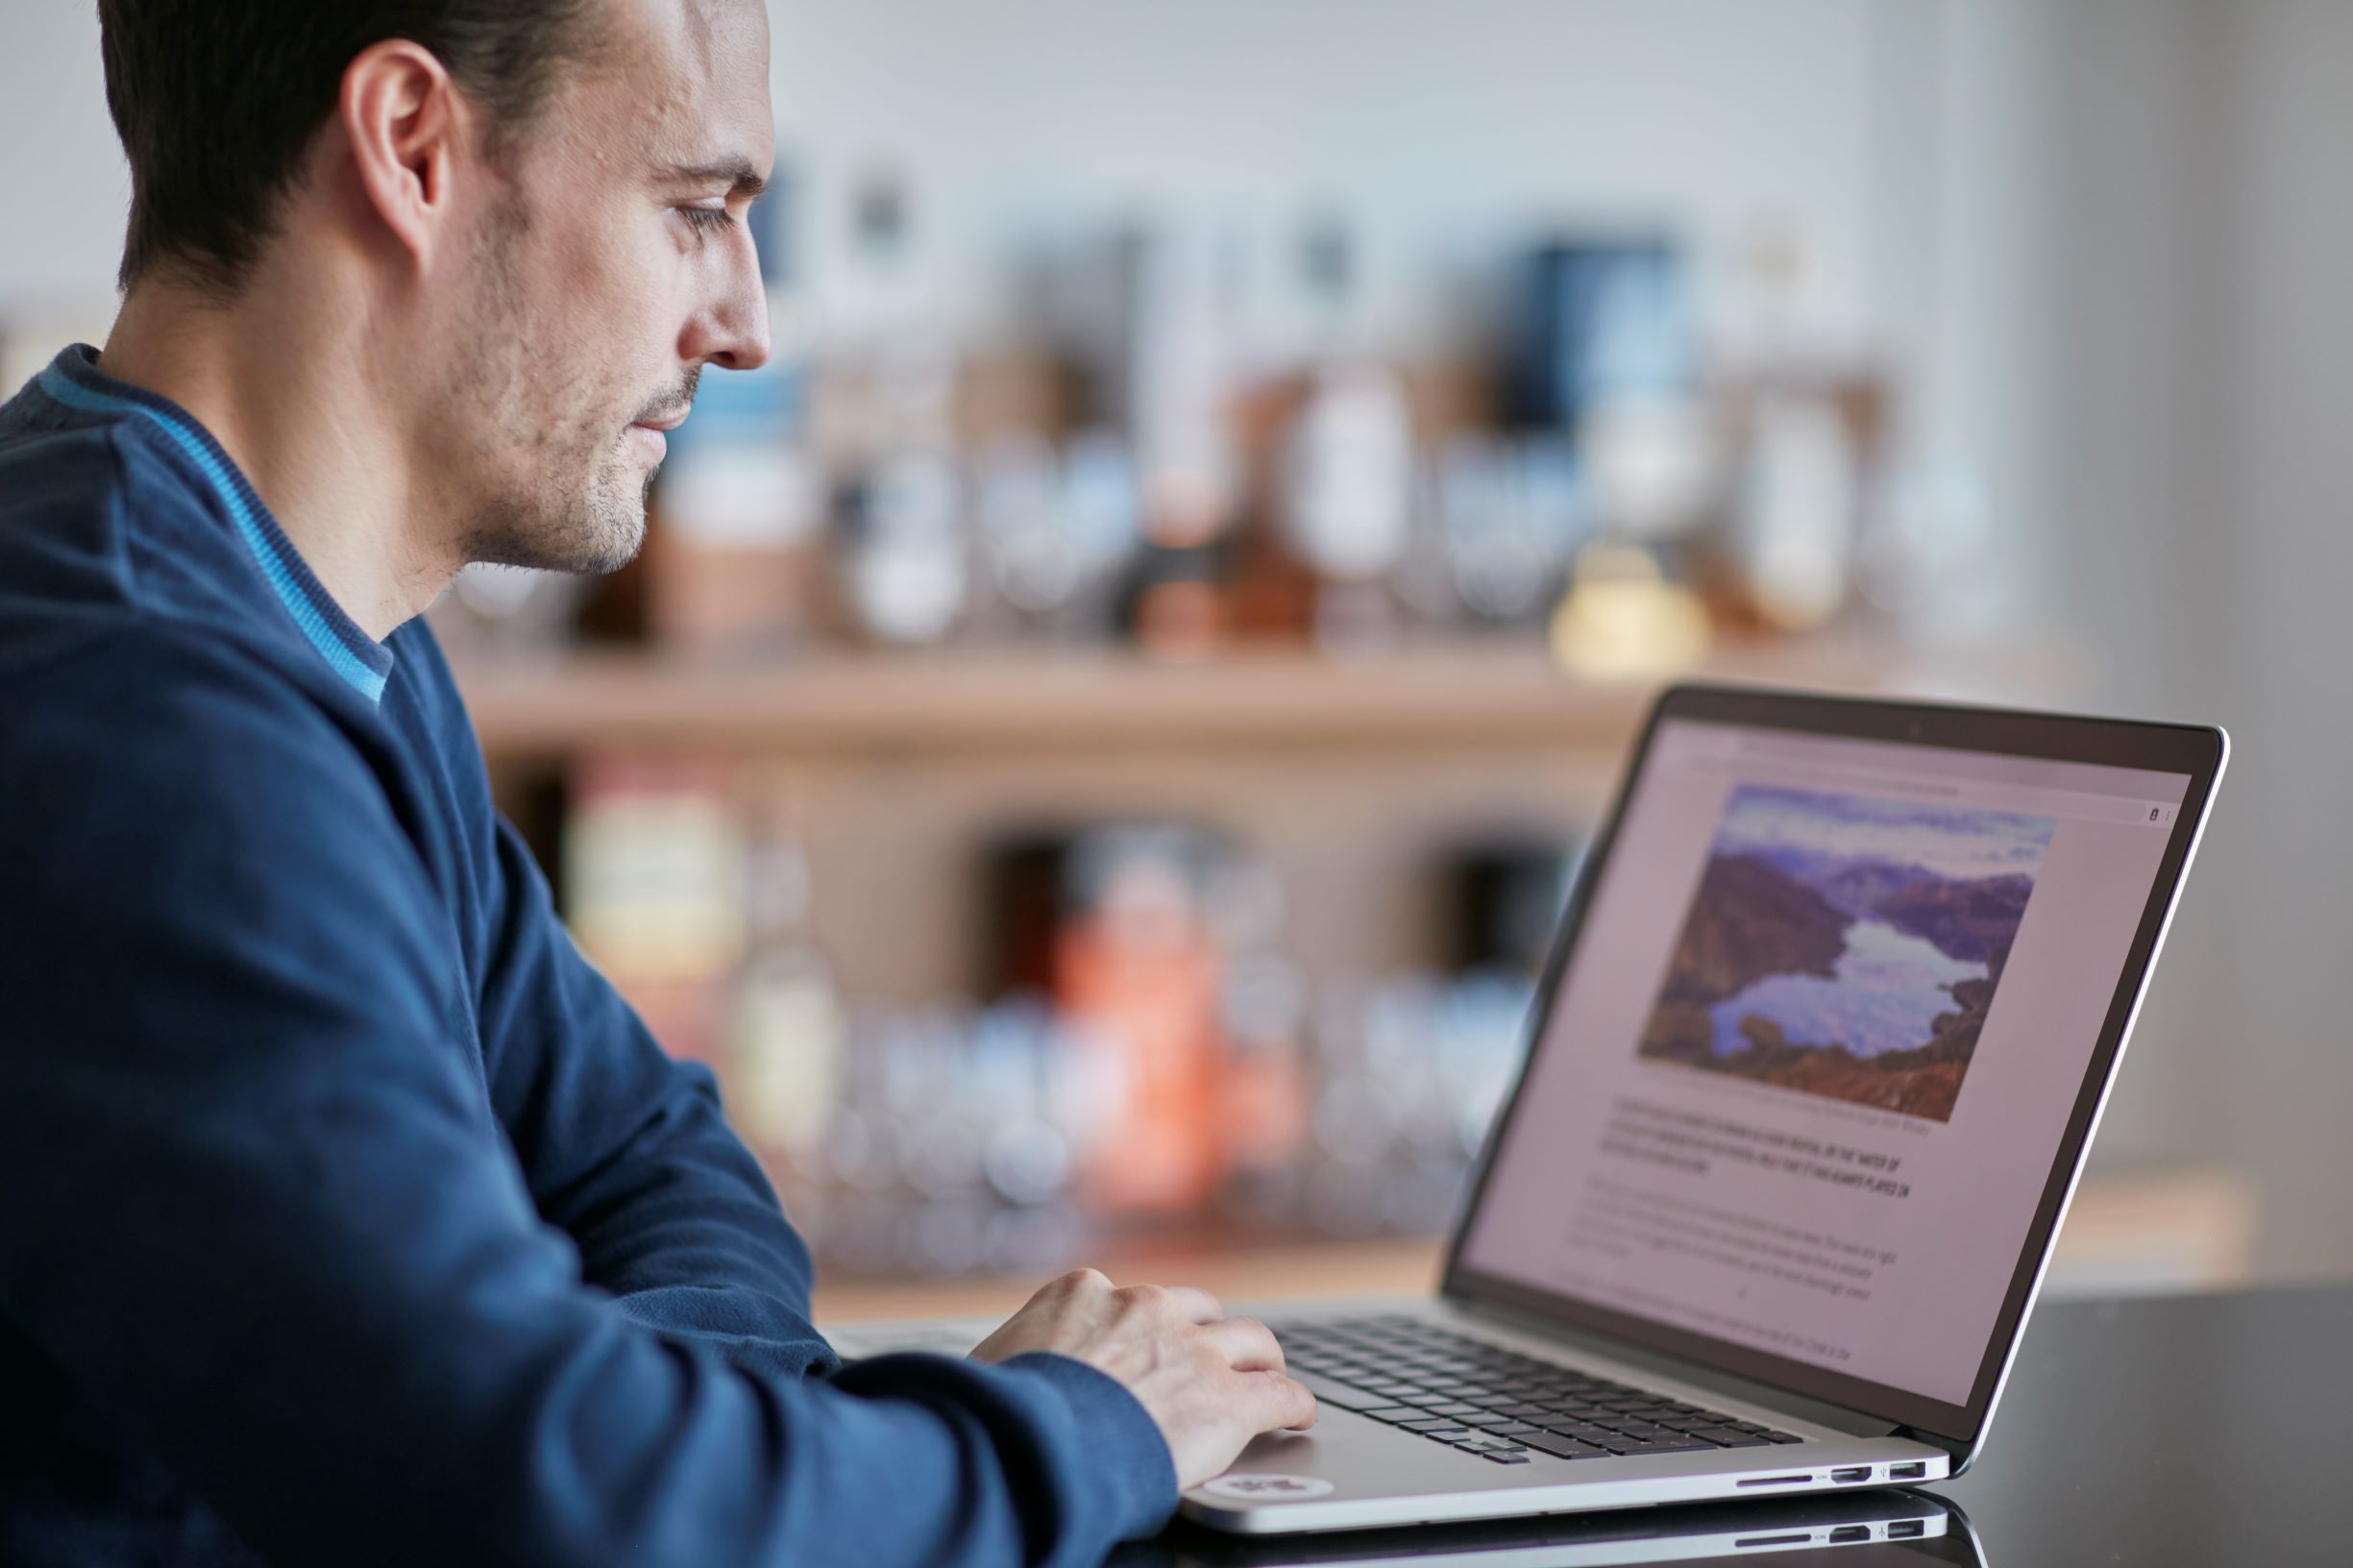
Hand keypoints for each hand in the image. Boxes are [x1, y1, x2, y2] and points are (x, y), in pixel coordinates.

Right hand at [970, 1267, 1317, 1488]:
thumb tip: (997, 1375)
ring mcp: (1191, 1349)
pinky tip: (1296, 1414)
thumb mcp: (992, 1363)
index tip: (1142, 1345)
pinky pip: (1280, 1394)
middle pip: (1196, 1309)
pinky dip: (1292, 1403)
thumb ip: (1016, 1356)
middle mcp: (1143, 1307)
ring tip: (1267, 1377)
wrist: (1032, 1443)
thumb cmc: (997, 1413)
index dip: (1140, 1327)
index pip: (1122, 1298)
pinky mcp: (1226, 1398)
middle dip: (1206, 1334)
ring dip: (1259, 1360)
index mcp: (1082, 1292)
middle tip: (1213, 1359)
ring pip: (1250, 1340)